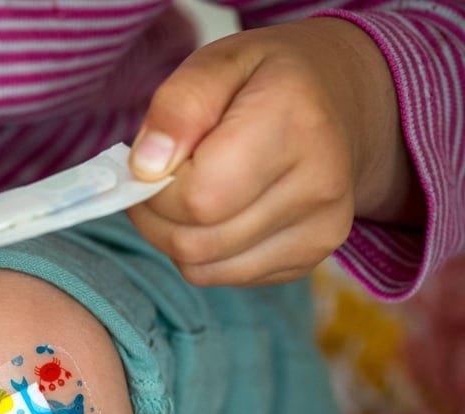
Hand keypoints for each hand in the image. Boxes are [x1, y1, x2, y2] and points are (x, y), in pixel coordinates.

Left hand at [126, 18, 424, 286]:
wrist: (343, 103)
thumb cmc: (267, 78)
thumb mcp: (219, 60)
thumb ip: (178, 105)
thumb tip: (145, 167)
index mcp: (294, 121)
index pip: (197, 196)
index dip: (155, 188)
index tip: (151, 163)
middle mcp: (319, 183)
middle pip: (195, 241)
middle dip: (155, 217)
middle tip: (156, 182)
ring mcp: (321, 228)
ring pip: (202, 267)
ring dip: (173, 237)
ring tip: (184, 194)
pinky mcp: (311, 257)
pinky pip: (223, 277)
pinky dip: (202, 253)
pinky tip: (215, 214)